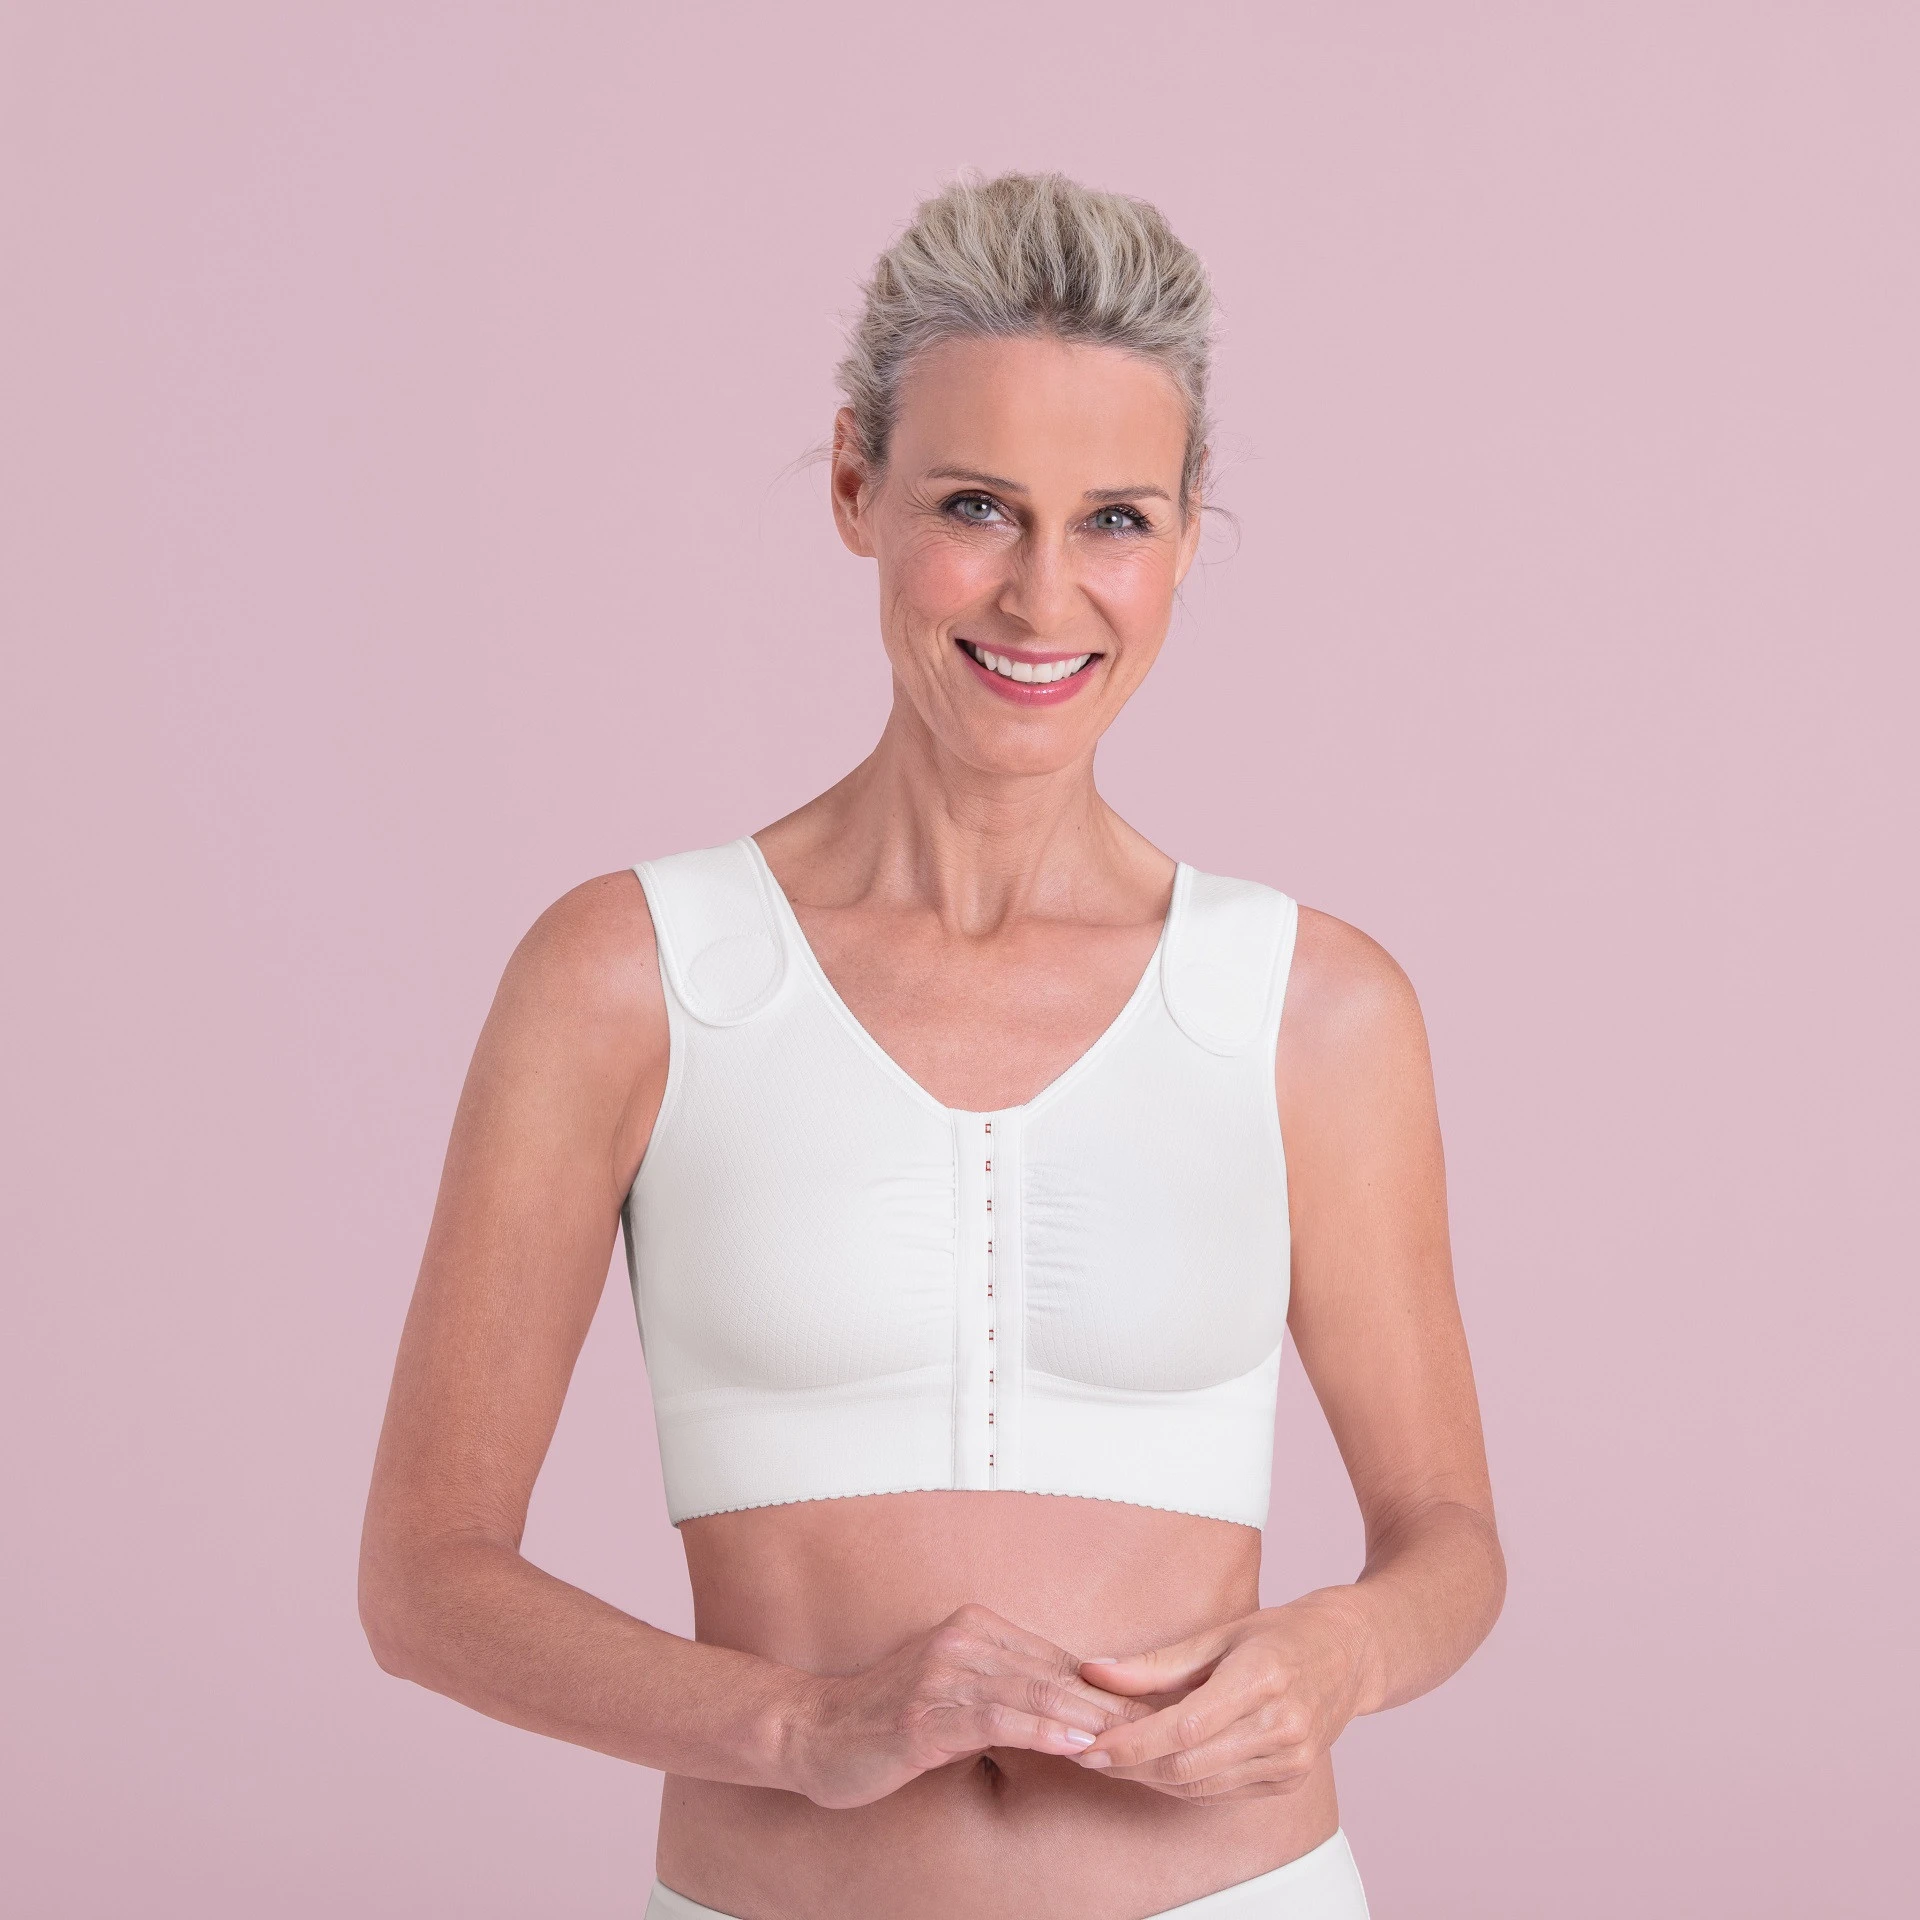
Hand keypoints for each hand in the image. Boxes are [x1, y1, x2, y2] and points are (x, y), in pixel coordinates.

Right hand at [789, 1603, 1151, 1809]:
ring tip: (1133, 1741)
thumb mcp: (957, 1697)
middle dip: (1112, 1706)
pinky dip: (1040, 1730)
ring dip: (1087, 1719)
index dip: (1109, 1691)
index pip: (1059, 1660)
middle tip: (1163, 1730)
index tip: (1154, 1714)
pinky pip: (995, 1717)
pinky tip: (1074, 1744)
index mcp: (976, 1627)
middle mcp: (963, 1638)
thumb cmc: (890, 1720)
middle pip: (1055, 1674)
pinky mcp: (925, 1712)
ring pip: (1033, 1693)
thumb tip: (1078, 1712)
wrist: (814, 1732)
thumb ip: (1008, 1693)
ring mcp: (942, 1672)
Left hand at [1070, 1596, 1369, 1801]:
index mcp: (1263, 1679)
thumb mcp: (1220, 1634)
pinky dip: (1182, 1784)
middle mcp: (1282, 1726)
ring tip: (1111, 1759)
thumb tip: (1093, 1672)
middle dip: (1130, 1765)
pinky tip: (1155, 1766)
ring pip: (1201, 1786)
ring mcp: (1291, 1760)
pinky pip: (1221, 1793)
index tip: (1088, 1746)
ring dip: (1149, 1778)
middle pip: (1189, 1764)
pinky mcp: (1290, 1780)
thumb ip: (1156, 1662)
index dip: (1131, 1743)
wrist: (1349, 1656)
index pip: (1185, 1727)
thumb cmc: (1279, 1635)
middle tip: (1085, 1754)